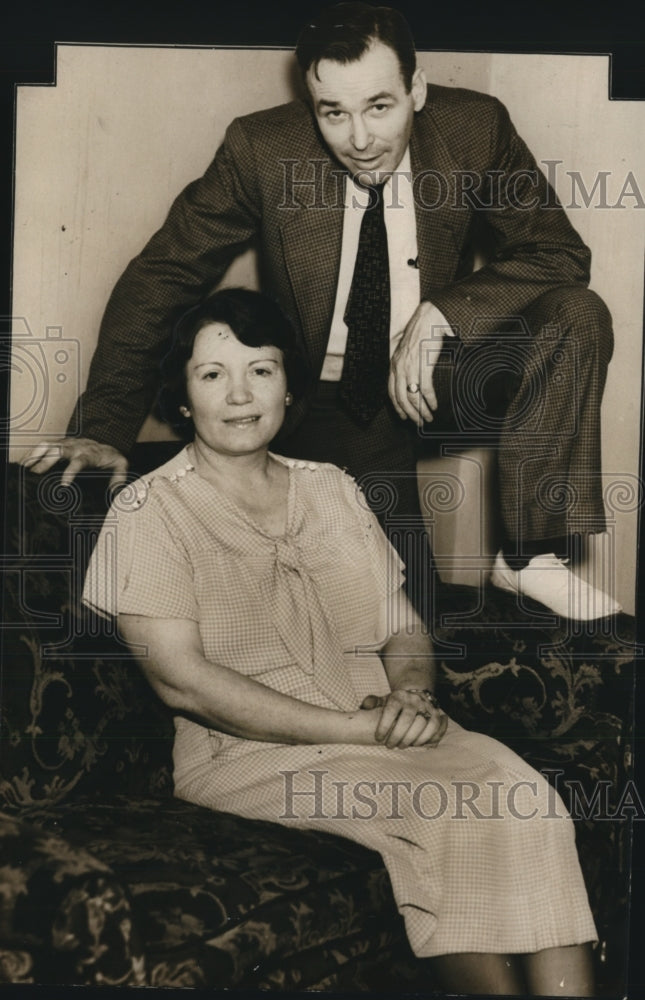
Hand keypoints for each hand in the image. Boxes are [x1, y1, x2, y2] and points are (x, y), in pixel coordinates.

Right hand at [20, 437, 128, 487]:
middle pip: (59, 451)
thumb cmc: (112, 459)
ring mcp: (67, 443)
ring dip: (36, 454)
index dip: (71, 472)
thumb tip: (115, 492)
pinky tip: (24, 463)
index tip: (64, 484)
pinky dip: (33, 452)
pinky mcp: (60, 443)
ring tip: (24, 467)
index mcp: (90, 454)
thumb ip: (119, 478)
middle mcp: (77, 447)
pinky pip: (44, 445)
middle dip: (46, 461)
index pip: (79, 462)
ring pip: (49, 445)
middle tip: (35, 474)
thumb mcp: (121, 467)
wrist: (107, 446)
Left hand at [361, 691, 447, 748]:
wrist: (414, 696)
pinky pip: (435, 726)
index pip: (391, 711)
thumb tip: (364, 706)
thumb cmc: (394, 704)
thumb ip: (372, 703)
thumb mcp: (382, 701)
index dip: (384, 726)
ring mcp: (426, 706)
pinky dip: (427, 737)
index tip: (378, 738)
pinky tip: (416, 744)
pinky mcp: (435, 714)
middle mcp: (413, 700)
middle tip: (389, 746)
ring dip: (412, 738)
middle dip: (397, 736)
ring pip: (422, 724)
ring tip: (402, 746)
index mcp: (398, 696)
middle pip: (407, 719)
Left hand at [388, 301, 452, 426]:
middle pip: (401, 398)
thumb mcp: (406, 350)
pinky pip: (425, 388)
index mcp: (394, 364)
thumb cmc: (420, 333)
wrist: (430, 317)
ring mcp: (411, 366)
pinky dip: (430, 400)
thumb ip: (404, 364)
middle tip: (418, 422)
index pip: (391, 392)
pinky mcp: (424, 364)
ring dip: (421, 410)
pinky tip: (434, 405)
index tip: (404, 416)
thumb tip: (410, 379)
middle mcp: (399, 367)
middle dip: (410, 413)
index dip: (397, 407)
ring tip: (428, 417)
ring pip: (412, 396)